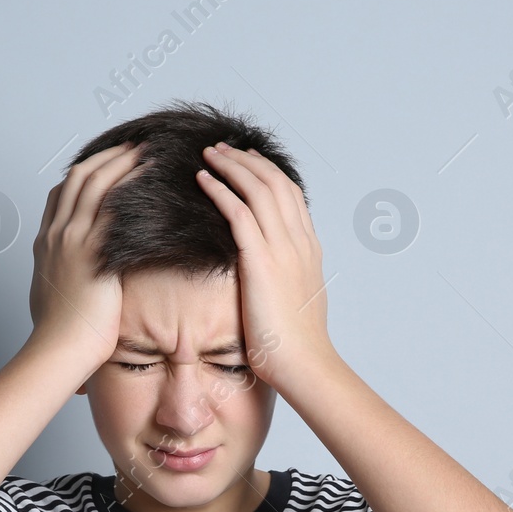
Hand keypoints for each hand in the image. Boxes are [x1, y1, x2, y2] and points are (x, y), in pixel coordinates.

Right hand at [27, 142, 146, 368]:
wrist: (57, 350)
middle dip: (106, 157)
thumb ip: (64, 278)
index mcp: (45, 243)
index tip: (106, 164)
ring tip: (145, 150)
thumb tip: (75, 280)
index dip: (84, 173)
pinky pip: (112, 206)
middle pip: (77, 177)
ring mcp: (70, 239)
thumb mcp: (55, 297)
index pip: (60, 194)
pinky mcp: (91, 251)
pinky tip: (150, 176)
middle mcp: (55, 234)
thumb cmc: (60, 335)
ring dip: (121, 161)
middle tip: (132, 146)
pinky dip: (131, 184)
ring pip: (94, 183)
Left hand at [195, 142, 335, 395]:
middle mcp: (299, 241)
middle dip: (247, 159)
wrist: (305, 365)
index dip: (267, 171)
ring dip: (231, 166)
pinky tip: (203, 180)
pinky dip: (221, 190)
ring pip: (258, 189)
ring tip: (209, 153)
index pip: (290, 194)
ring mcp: (283, 249)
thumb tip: (273, 275)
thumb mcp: (297, 301)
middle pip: (275, 182)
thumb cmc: (296, 344)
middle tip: (222, 147)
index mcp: (309, 248)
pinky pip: (239, 213)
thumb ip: (287, 278)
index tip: (246, 160)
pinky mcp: (262, 261)